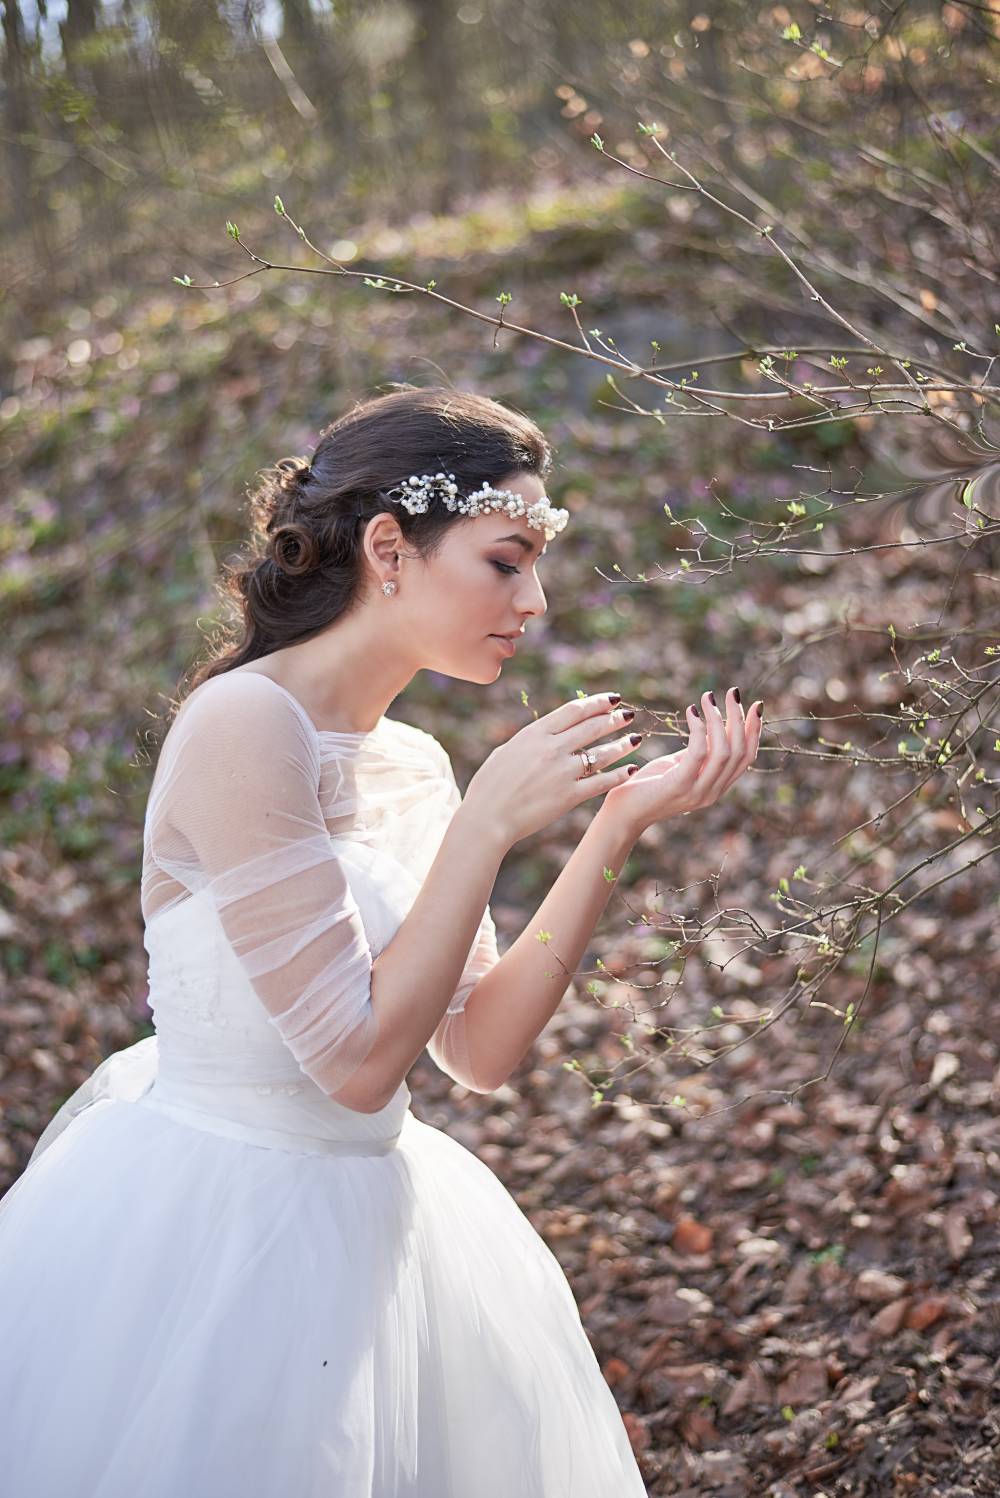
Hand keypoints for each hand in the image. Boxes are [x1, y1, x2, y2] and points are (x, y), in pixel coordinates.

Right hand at [464, 691, 643, 848]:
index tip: (612, 699)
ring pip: (602, 754)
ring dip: (622, 744)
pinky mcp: (569, 796)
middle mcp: (551, 749)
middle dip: (614, 719)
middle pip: (592, 727)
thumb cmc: (489, 786)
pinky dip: (618, 775)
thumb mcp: (505, 752)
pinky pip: (601, 782)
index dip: (596, 702)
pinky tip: (630, 769)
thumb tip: (543, 733)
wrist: (487, 818)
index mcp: (534, 734)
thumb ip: (529, 741)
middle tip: (629, 714)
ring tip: (637, 739)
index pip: (574, 711)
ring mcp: (562, 773)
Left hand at [598, 687, 762, 838]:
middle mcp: (712, 792)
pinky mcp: (679, 786)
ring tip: (708, 698)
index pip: (747, 757)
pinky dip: (698, 729)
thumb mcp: (679, 766)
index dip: (754, 730)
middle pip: (739, 752)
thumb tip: (714, 726)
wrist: (623, 812)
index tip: (755, 705)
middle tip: (733, 693)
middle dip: (740, 719)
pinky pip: (697, 753)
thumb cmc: (648, 785)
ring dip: (719, 720)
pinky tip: (691, 712)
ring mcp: (698, 792)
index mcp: (717, 787)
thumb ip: (699, 752)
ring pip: (723, 751)